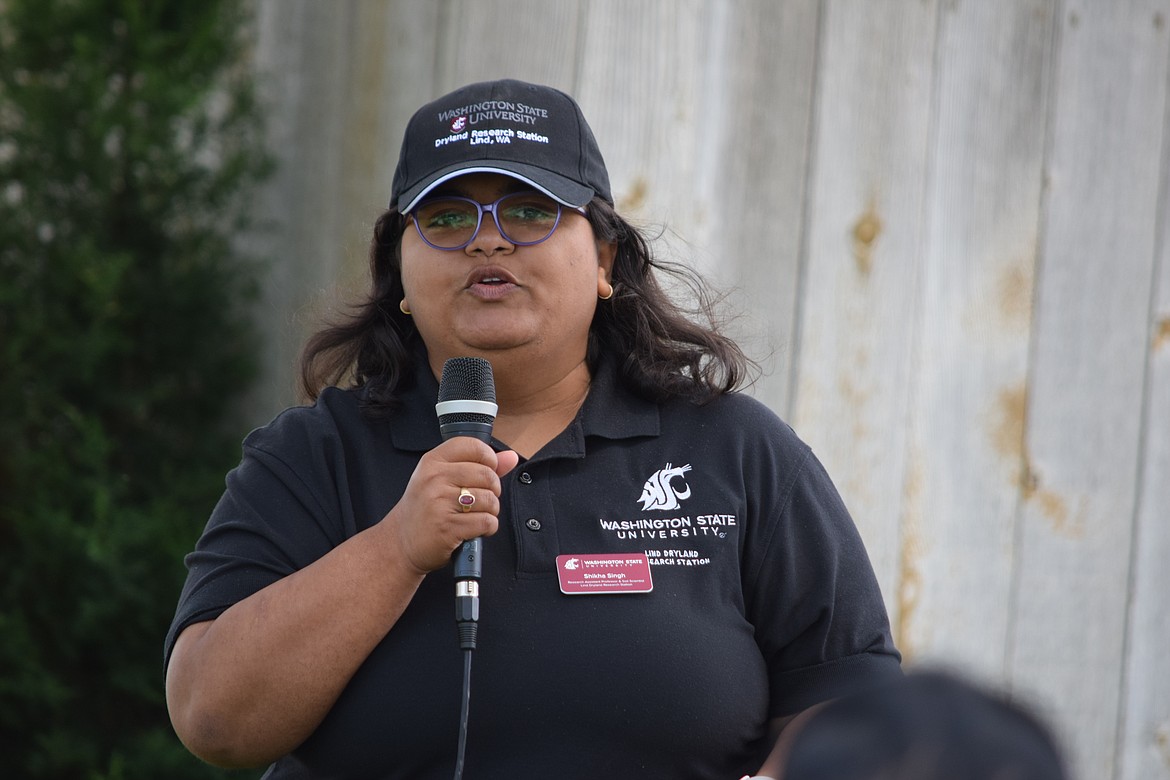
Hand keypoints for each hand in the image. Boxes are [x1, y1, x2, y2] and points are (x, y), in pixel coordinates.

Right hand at [382, 438, 518, 573]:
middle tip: (480, 500)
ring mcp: (439, 503)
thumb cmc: (425, 509)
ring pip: (490, 500)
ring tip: (474, 515)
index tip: (487, 470)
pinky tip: (473, 529)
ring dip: (491, 511)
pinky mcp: (447, 527)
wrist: (401, 542)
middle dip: (493, 490)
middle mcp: (434, 479)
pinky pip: (486, 522)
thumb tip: (510, 457)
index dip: (489, 458)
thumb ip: (479, 466)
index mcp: (432, 462)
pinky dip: (487, 528)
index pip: (473, 446)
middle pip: (487, 475)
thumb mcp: (443, 480)